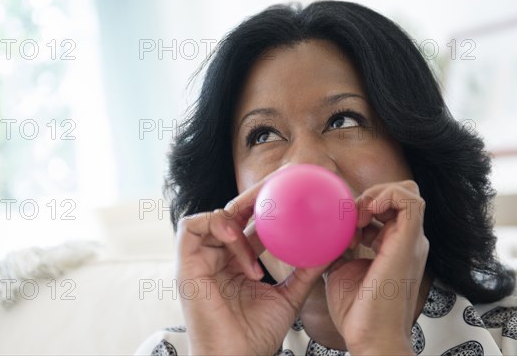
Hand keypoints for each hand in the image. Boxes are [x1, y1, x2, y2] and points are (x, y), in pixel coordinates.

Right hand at [177, 170, 326, 354]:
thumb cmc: (257, 334)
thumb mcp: (289, 295)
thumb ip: (306, 270)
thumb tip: (331, 248)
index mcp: (236, 262)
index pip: (249, 224)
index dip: (266, 204)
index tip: (291, 189)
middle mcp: (216, 256)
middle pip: (231, 212)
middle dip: (254, 195)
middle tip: (280, 182)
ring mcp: (199, 259)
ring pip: (212, 216)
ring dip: (237, 215)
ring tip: (262, 220)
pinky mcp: (185, 264)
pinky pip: (192, 226)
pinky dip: (217, 227)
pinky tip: (238, 238)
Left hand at [323, 180, 428, 354]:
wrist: (370, 336)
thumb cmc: (358, 311)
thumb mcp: (342, 268)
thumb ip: (339, 248)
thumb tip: (323, 234)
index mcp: (394, 246)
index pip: (387, 209)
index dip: (363, 207)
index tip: (342, 226)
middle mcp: (406, 241)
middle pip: (398, 196)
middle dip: (370, 196)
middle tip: (349, 217)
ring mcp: (411, 240)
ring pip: (407, 192)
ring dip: (376, 195)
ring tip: (357, 216)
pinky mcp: (409, 242)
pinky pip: (410, 200)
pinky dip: (386, 196)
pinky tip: (365, 213)